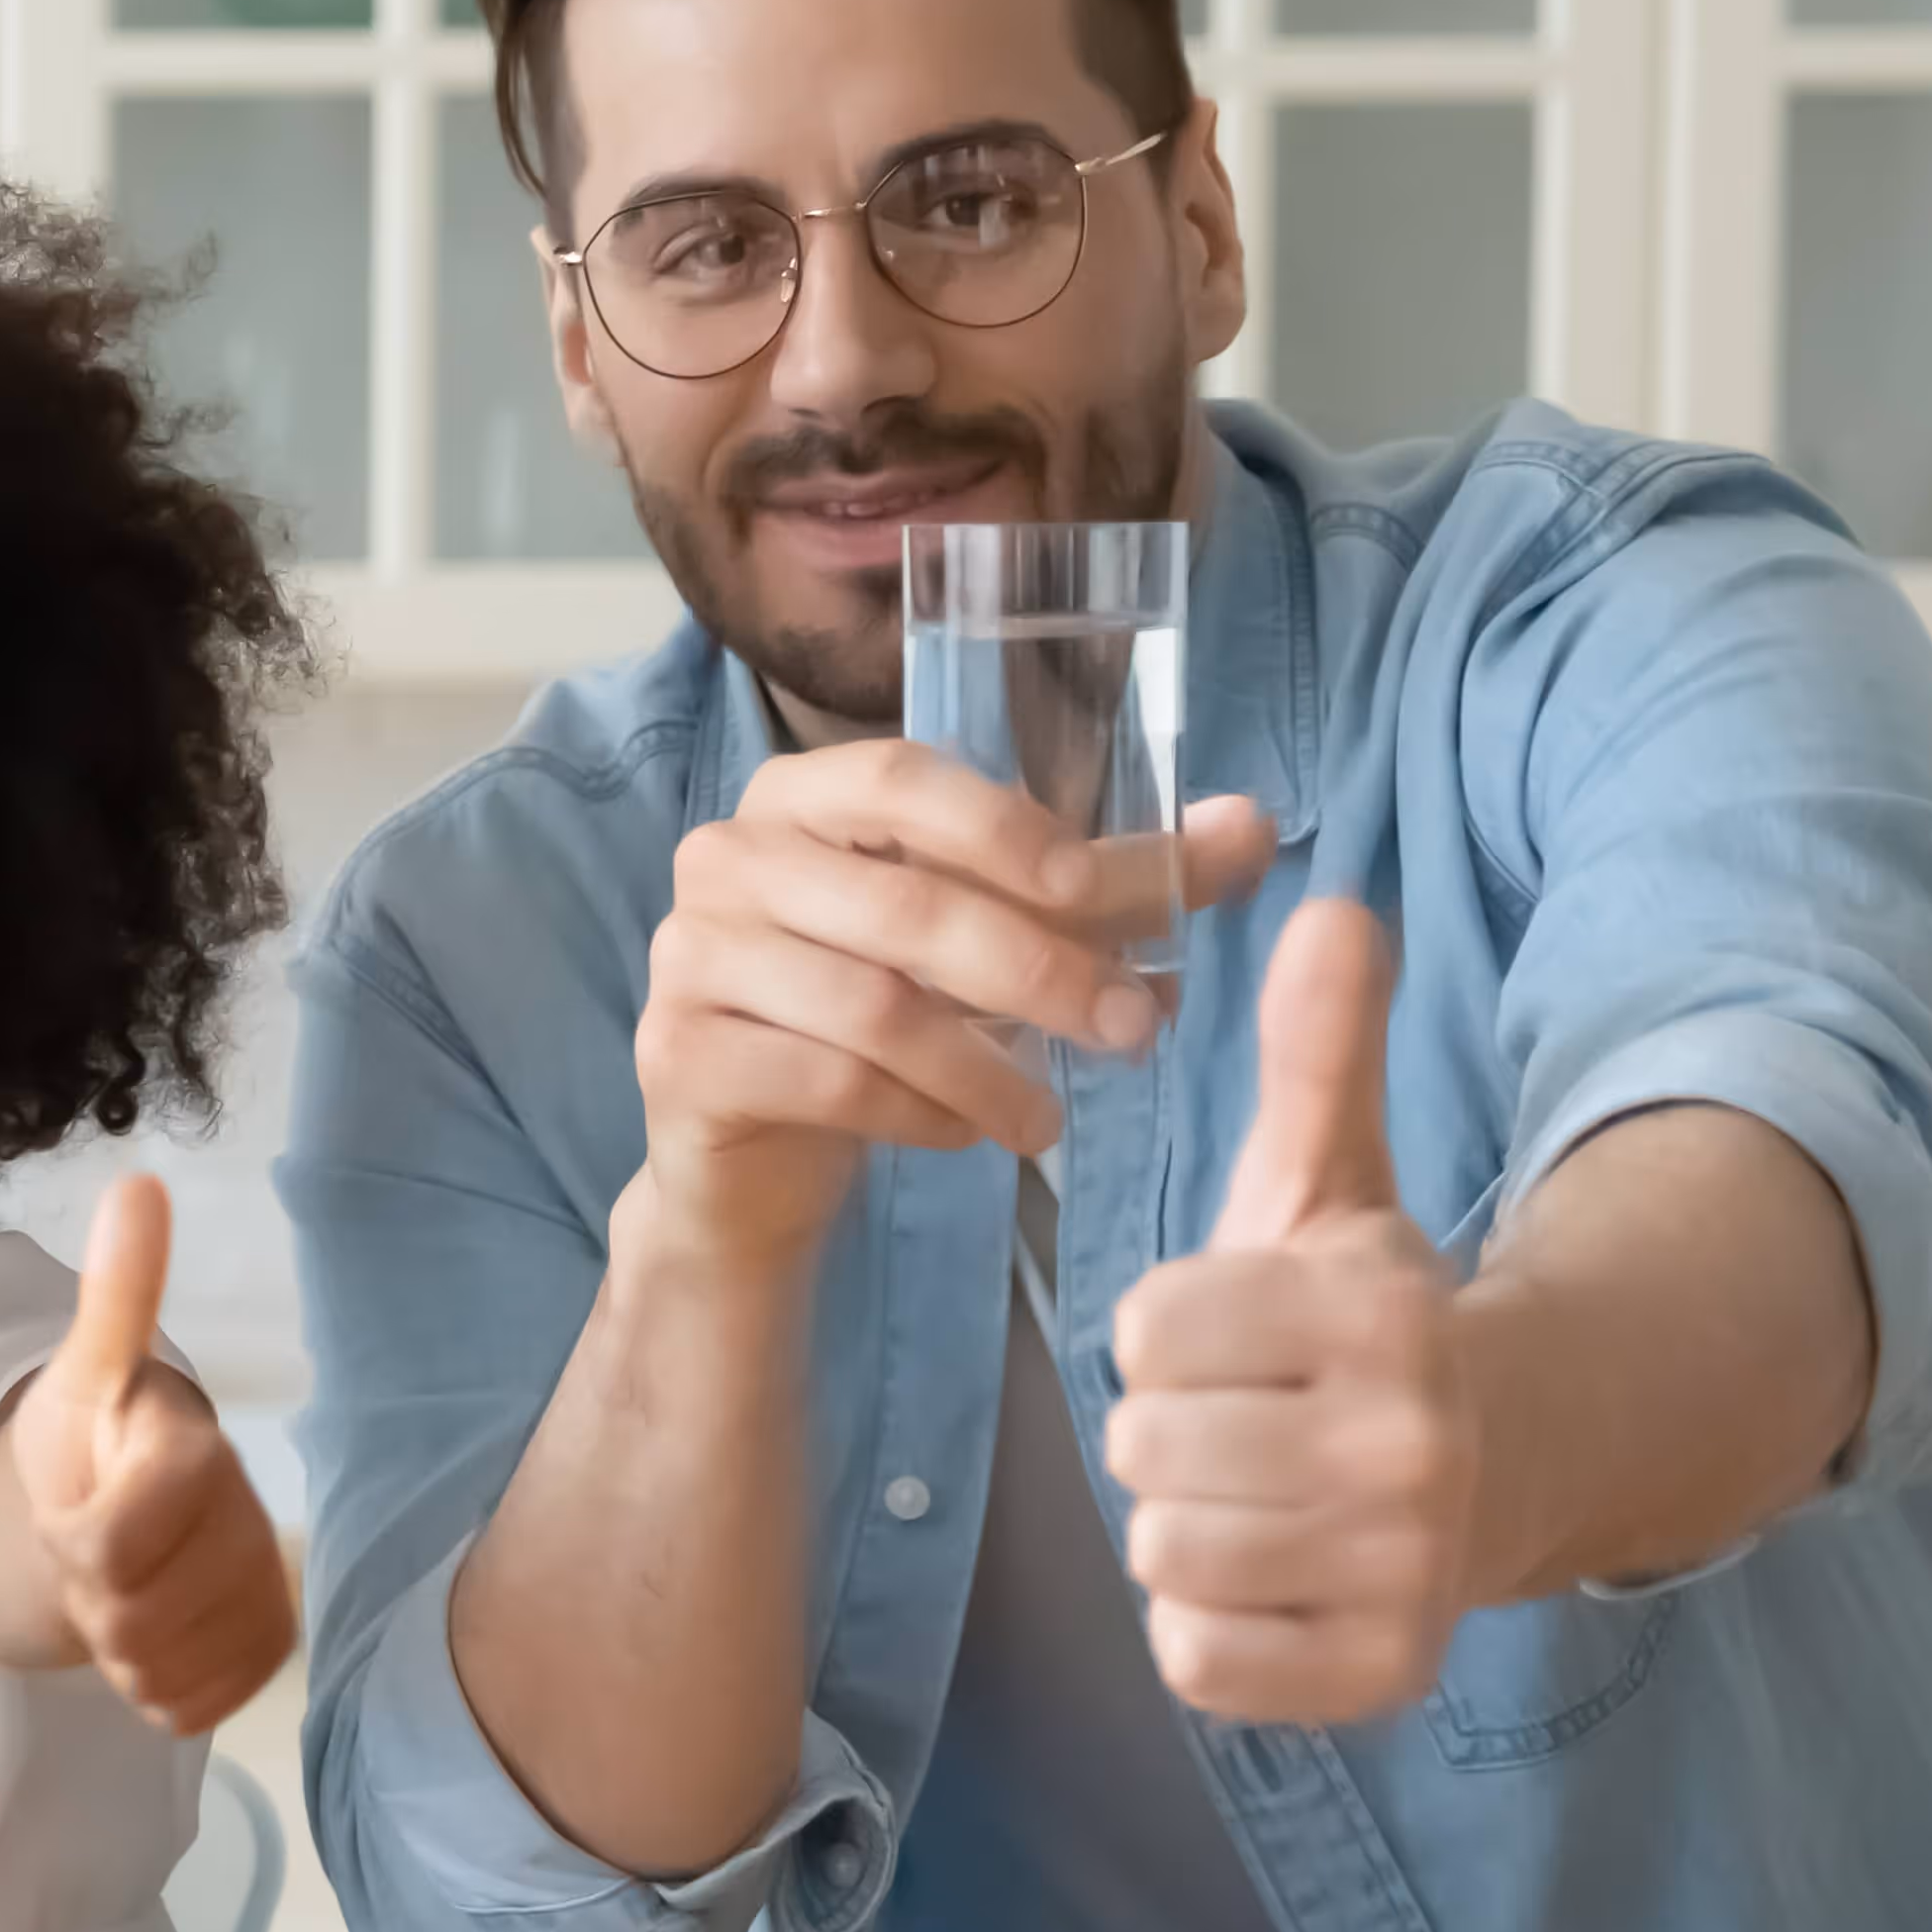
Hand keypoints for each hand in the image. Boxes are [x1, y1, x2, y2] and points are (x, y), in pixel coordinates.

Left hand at [0, 1175, 293, 1736]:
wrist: (127, 1508)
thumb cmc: (97, 1438)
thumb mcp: (83, 1372)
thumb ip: (115, 1296)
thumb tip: (139, 1184)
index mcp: (192, 1450)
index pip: (102, 1543)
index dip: (71, 1538)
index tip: (76, 1507)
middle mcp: (248, 1521)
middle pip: (126, 1618)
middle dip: (87, 1597)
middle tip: (91, 1555)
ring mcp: (266, 1592)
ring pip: (156, 1668)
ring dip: (116, 1644)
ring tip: (120, 1589)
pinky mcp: (269, 1649)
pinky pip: (190, 1705)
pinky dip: (154, 1685)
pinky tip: (156, 1631)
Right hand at [635, 741, 1276, 1268]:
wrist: (750, 1152)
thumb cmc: (883, 1015)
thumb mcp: (994, 937)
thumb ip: (1108, 885)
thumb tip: (1252, 826)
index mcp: (796, 798)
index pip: (899, 779)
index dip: (1003, 830)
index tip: (1097, 894)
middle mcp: (726, 860)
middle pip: (902, 904)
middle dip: (1036, 970)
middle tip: (1132, 1030)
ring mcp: (690, 958)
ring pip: (871, 1005)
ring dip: (987, 1066)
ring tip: (1053, 1117)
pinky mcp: (678, 1058)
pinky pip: (825, 1081)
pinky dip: (916, 1113)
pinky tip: (966, 1135)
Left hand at [1106, 903, 1476, 1724]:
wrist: (1508, 1461)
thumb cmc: (1365, 1321)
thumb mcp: (1330, 1180)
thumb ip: (1315, 1052)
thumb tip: (1327, 904)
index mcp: (1380, 1315)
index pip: (1149, 1329)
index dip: (1165, 1329)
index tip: (1230, 1332)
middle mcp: (1408, 1445)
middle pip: (1145, 1447)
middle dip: (1169, 1430)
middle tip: (1242, 1421)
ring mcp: (1404, 1568)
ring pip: (1165, 1552)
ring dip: (1186, 1524)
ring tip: (1259, 1491)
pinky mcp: (1383, 1671)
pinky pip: (1198, 1658)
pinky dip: (1208, 1627)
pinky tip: (1269, 1574)